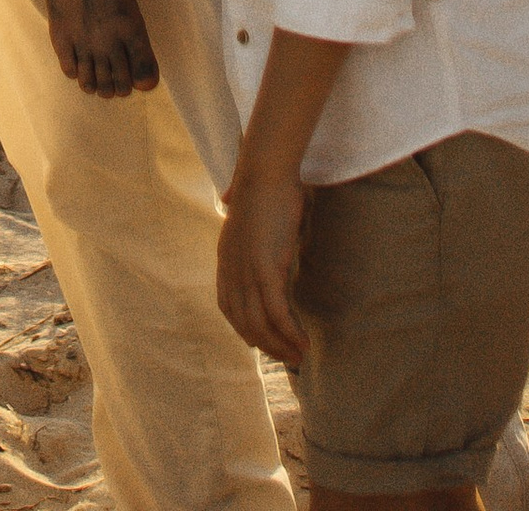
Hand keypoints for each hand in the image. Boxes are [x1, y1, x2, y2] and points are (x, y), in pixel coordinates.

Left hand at [215, 162, 307, 363]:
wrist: (264, 170)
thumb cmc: (261, 182)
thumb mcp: (242, 202)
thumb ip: (236, 209)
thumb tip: (226, 196)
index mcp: (226, 259)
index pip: (229, 308)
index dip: (245, 329)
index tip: (264, 341)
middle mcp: (232, 271)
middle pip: (245, 324)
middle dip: (267, 345)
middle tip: (288, 357)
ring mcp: (247, 273)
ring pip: (261, 325)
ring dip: (281, 346)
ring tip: (299, 357)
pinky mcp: (266, 271)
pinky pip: (277, 314)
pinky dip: (290, 333)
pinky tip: (303, 343)